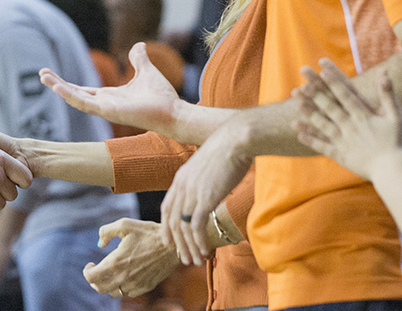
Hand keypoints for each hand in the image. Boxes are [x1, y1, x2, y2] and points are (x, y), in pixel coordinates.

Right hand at [39, 42, 182, 134]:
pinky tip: (59, 87)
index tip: (51, 74)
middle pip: (74, 94)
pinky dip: (71, 96)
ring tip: (44, 77)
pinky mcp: (109, 112)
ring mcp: (105, 109)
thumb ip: (139, 59)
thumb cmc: (162, 97)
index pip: (82, 90)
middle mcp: (104, 104)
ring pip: (75, 99)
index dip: (67, 83)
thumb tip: (138, 45)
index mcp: (110, 96)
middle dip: (57, 84)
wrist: (174, 111)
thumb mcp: (146, 71)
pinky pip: (85, 104)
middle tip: (41, 73)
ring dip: (59, 88)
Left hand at [83, 218, 179, 297]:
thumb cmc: (148, 233)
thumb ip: (107, 232)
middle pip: (99, 288)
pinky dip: (121, 287)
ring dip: (107, 284)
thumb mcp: (125, 225)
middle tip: (95, 270)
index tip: (90, 264)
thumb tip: (99, 244)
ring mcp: (135, 285)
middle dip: (93, 280)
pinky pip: (127, 293)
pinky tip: (123, 275)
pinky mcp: (145, 287)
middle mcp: (124, 277)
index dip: (87, 271)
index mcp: (116, 262)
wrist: (172, 245)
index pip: (92, 277)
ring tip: (108, 273)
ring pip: (113, 293)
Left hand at [160, 123, 251, 264]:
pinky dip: (198, 241)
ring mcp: (192, 192)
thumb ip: (203, 181)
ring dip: (189, 246)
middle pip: (172, 220)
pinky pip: (195, 226)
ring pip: (183, 227)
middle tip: (184, 258)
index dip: (167, 227)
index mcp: (180, 177)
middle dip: (178, 243)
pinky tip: (204, 250)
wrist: (235, 140)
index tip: (170, 242)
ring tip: (195, 260)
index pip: (167, 207)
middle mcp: (182, 185)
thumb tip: (209, 192)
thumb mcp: (207, 166)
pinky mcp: (205, 198)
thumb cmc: (228, 151)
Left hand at [293, 61, 401, 181]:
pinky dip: (310, 139)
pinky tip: (298, 133)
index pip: (345, 94)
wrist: (395, 173)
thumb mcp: (396, 117)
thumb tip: (385, 73)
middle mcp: (351, 126)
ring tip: (296, 104)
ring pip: (323, 125)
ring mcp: (344, 141)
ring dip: (309, 114)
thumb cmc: (398, 143)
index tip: (322, 68)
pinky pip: (323, 146)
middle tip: (303, 82)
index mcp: (364, 116)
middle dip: (315, 92)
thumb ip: (388, 95)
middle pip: (330, 106)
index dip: (333, 80)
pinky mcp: (341, 156)